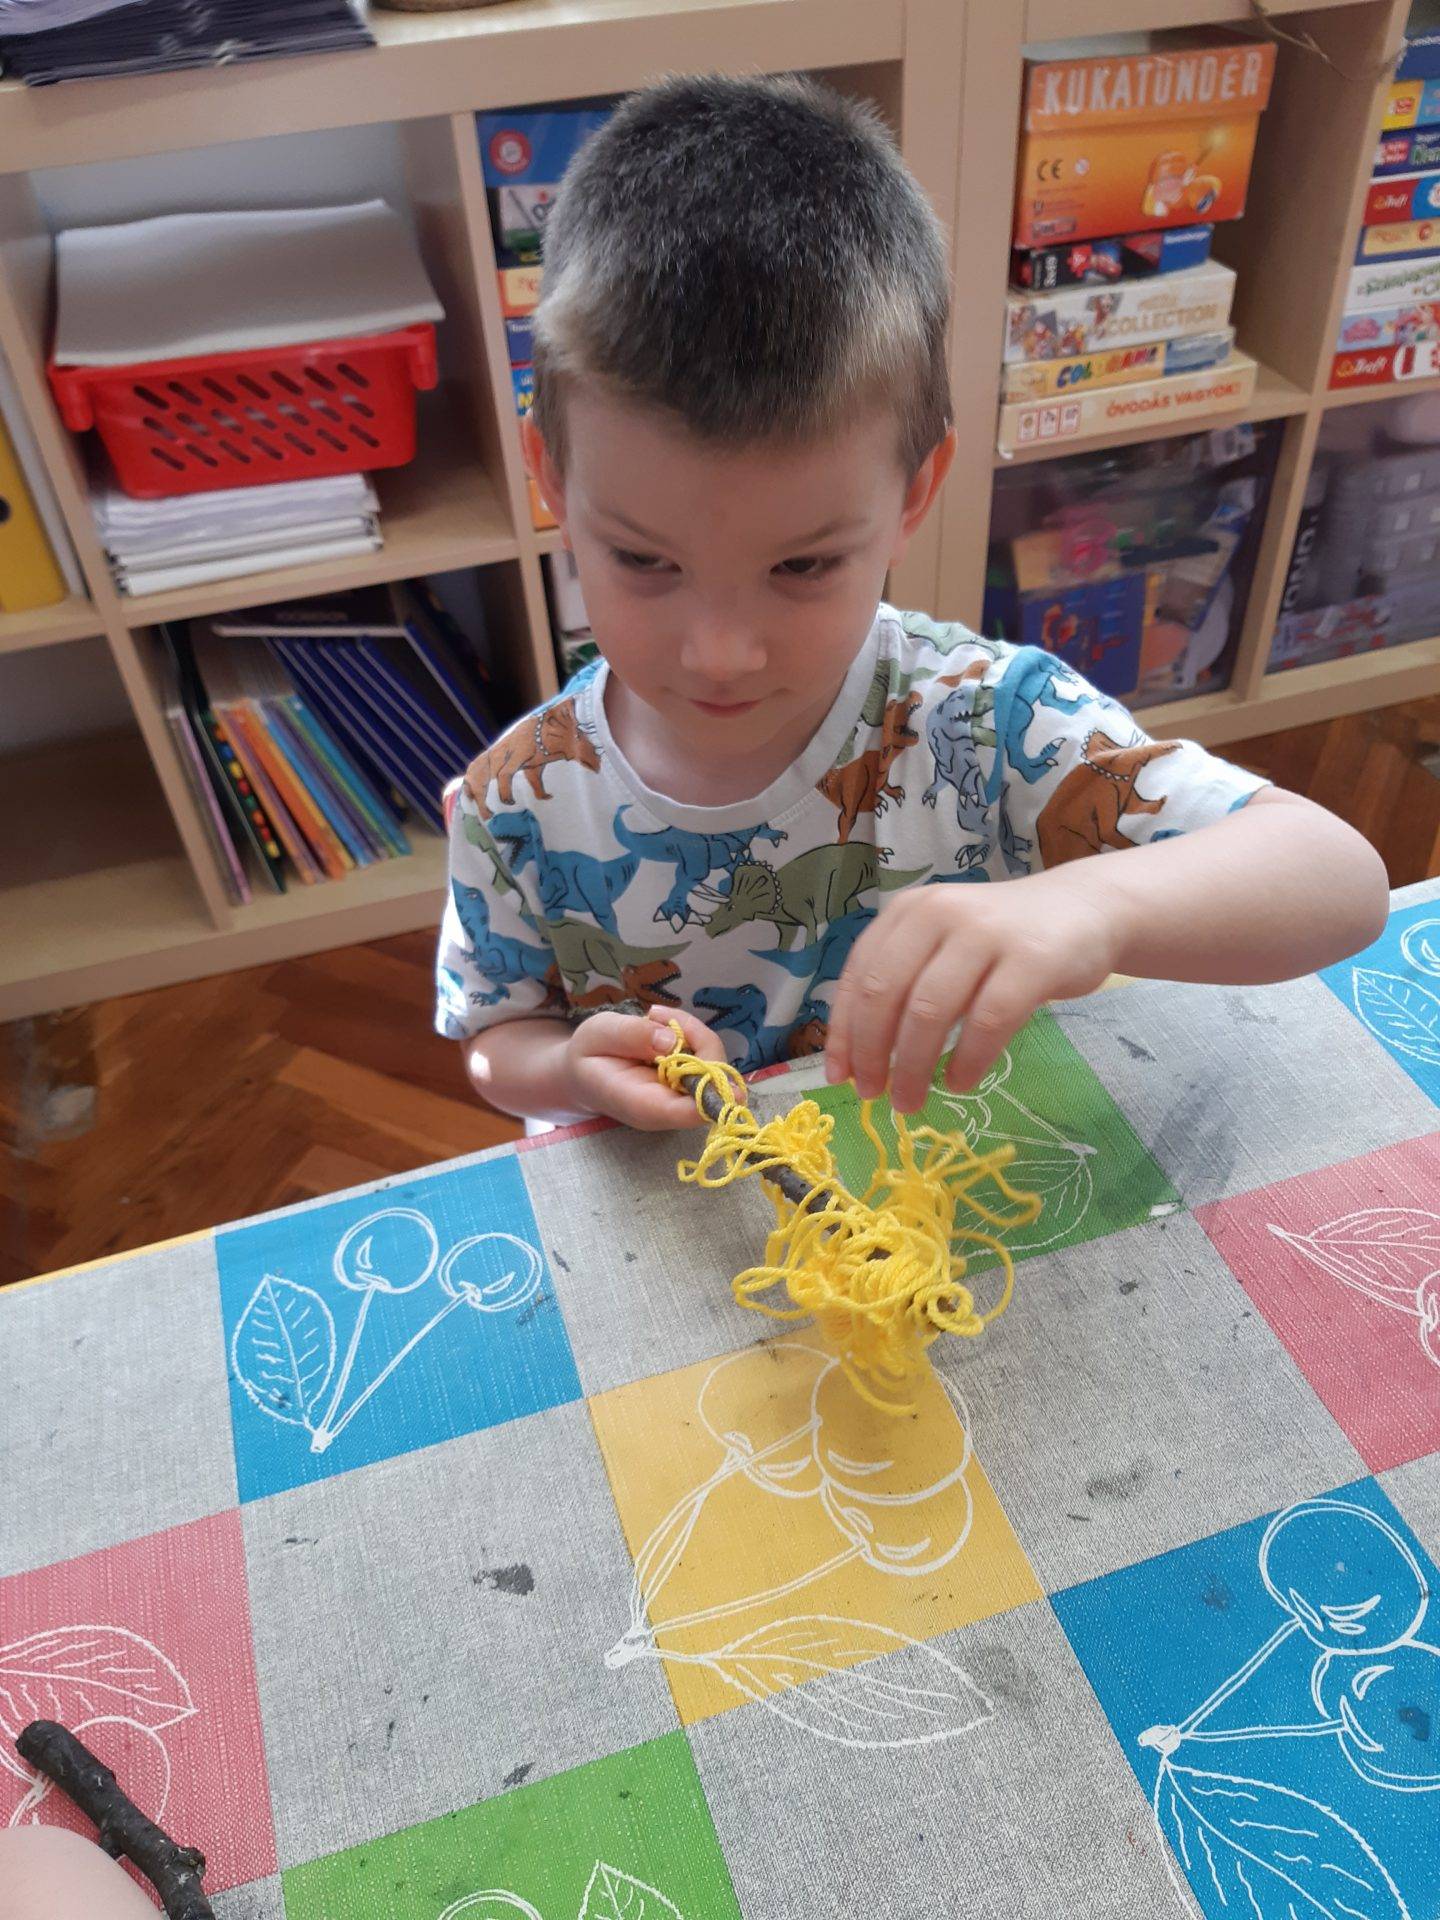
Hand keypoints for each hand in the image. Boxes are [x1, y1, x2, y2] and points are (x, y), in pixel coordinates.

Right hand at [564, 1004, 732, 1130]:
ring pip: (716, 1066)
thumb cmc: (588, 1057)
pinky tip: (664, 1025)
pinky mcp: (690, 1085)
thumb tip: (671, 1040)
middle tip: (657, 1016)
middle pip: (713, 1084)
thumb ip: (630, 1035)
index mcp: (643, 1105)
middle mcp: (670, 1109)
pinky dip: (693, 1036)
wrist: (583, 1073)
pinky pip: (708, 1058)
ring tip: (654, 1017)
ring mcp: (683, 1098)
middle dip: (699, 1041)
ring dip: (694, 1033)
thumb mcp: (598, 1034)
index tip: (716, 1068)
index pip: (688, 1111)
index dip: (713, 1093)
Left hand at [824, 873, 1121, 1111]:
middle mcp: (940, 913)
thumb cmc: (1002, 941)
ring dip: (913, 1067)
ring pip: (930, 1011)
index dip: (844, 1031)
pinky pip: (987, 1021)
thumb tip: (856, 1057)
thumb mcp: (943, 946)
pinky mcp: (1031, 960)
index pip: (860, 975)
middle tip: (873, 1095)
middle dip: (872, 1054)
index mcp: (909, 912)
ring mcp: (986, 933)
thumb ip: (905, 984)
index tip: (838, 1077)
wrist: (1086, 911)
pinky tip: (959, 1083)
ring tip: (911, 1101)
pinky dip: (967, 1060)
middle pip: (886, 994)